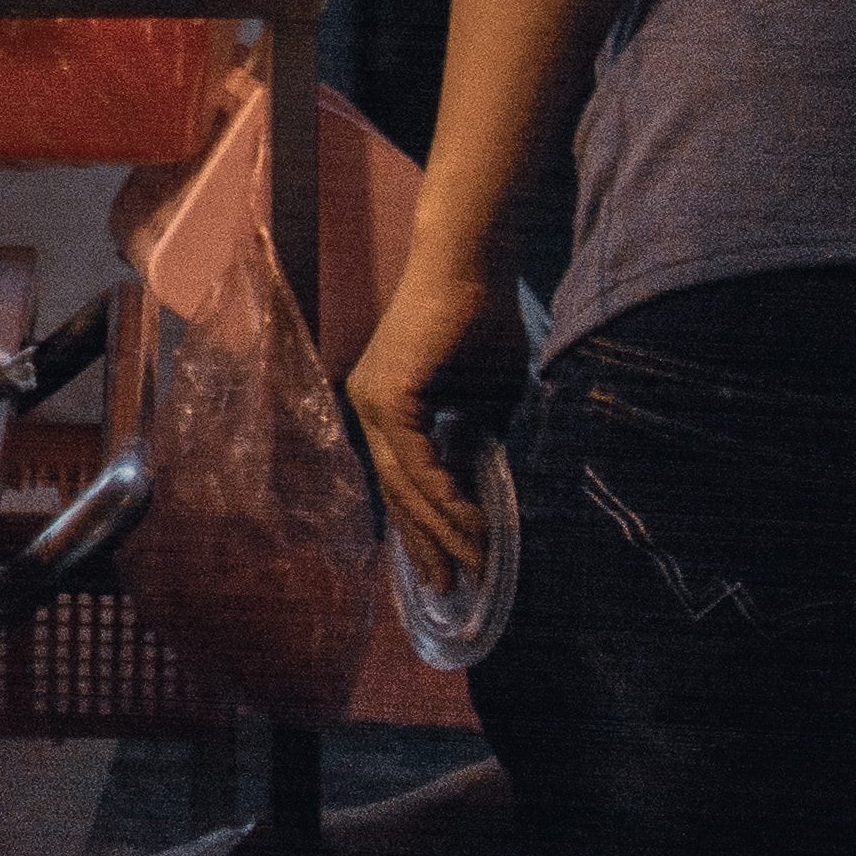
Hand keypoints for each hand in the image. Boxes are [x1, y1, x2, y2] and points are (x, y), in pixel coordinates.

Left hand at [348, 255, 520, 574]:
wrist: (471, 266)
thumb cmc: (482, 323)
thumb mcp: (485, 398)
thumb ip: (477, 440)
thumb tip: (484, 488)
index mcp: (387, 408)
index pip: (401, 481)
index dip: (425, 526)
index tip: (449, 565)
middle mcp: (370, 407)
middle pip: (395, 492)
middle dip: (425, 543)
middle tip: (450, 588)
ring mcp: (373, 400)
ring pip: (404, 484)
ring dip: (441, 529)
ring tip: (471, 567)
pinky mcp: (389, 393)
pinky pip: (416, 462)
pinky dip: (444, 497)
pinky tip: (471, 525)